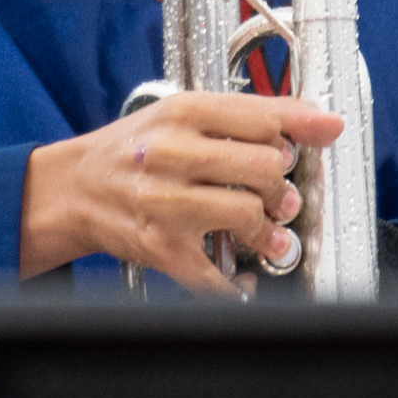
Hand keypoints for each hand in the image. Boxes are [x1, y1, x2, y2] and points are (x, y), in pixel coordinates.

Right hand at [18, 92, 343, 296]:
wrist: (73, 188)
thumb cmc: (133, 150)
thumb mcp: (184, 115)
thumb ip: (252, 115)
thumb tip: (324, 123)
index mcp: (182, 113)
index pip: (264, 119)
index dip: (294, 135)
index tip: (308, 142)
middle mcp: (171, 154)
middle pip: (264, 168)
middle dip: (281, 186)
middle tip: (276, 195)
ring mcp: (165, 203)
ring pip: (248, 215)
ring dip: (268, 232)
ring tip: (264, 232)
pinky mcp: (160, 248)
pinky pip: (218, 275)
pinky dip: (239, 284)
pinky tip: (240, 275)